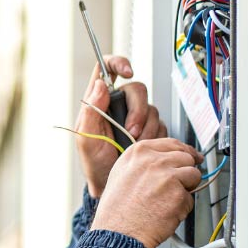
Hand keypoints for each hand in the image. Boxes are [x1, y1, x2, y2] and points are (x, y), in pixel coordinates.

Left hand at [74, 56, 166, 197]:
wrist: (112, 184)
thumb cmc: (95, 163)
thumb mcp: (86, 140)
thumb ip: (90, 111)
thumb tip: (99, 84)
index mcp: (100, 102)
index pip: (107, 69)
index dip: (118, 63)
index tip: (127, 72)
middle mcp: (119, 105)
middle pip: (137, 89)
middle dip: (138, 111)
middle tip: (131, 131)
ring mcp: (137, 116)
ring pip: (151, 108)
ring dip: (146, 128)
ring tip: (134, 145)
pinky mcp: (151, 129)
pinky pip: (161, 124)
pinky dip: (155, 136)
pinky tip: (144, 147)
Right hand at [91, 138, 201, 247]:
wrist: (118, 233)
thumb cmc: (117, 211)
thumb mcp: (122, 175)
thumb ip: (144, 163)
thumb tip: (168, 160)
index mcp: (138, 152)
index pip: (172, 143)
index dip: (183, 153)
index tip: (190, 158)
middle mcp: (153, 160)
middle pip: (186, 157)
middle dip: (185, 172)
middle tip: (176, 186)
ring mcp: (167, 176)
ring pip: (194, 175)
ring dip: (186, 189)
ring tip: (166, 201)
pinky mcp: (178, 194)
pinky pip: (190, 199)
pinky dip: (182, 208)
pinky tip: (164, 213)